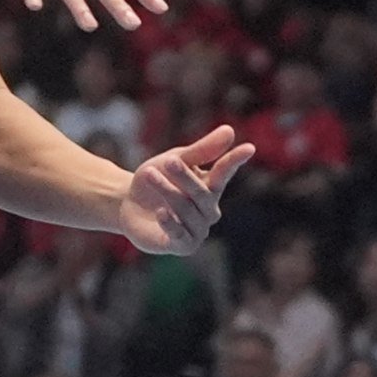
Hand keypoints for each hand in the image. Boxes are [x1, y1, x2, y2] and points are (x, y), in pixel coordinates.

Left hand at [116, 123, 252, 254]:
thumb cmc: (156, 179)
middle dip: (185, 177)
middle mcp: (209, 210)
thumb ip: (202, 150)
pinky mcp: (182, 246)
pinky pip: (180, 235)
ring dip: (168, 191)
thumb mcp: (175, 160)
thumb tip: (230, 131)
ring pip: (188, 211)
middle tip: (169, 161)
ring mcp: (198, 230)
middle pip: (202, 193)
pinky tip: (160, 211)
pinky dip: (171, 223)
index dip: (235, 161)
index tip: (249, 148)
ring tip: (148, 174)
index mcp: (211, 187)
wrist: (127, 203)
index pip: (225, 173)